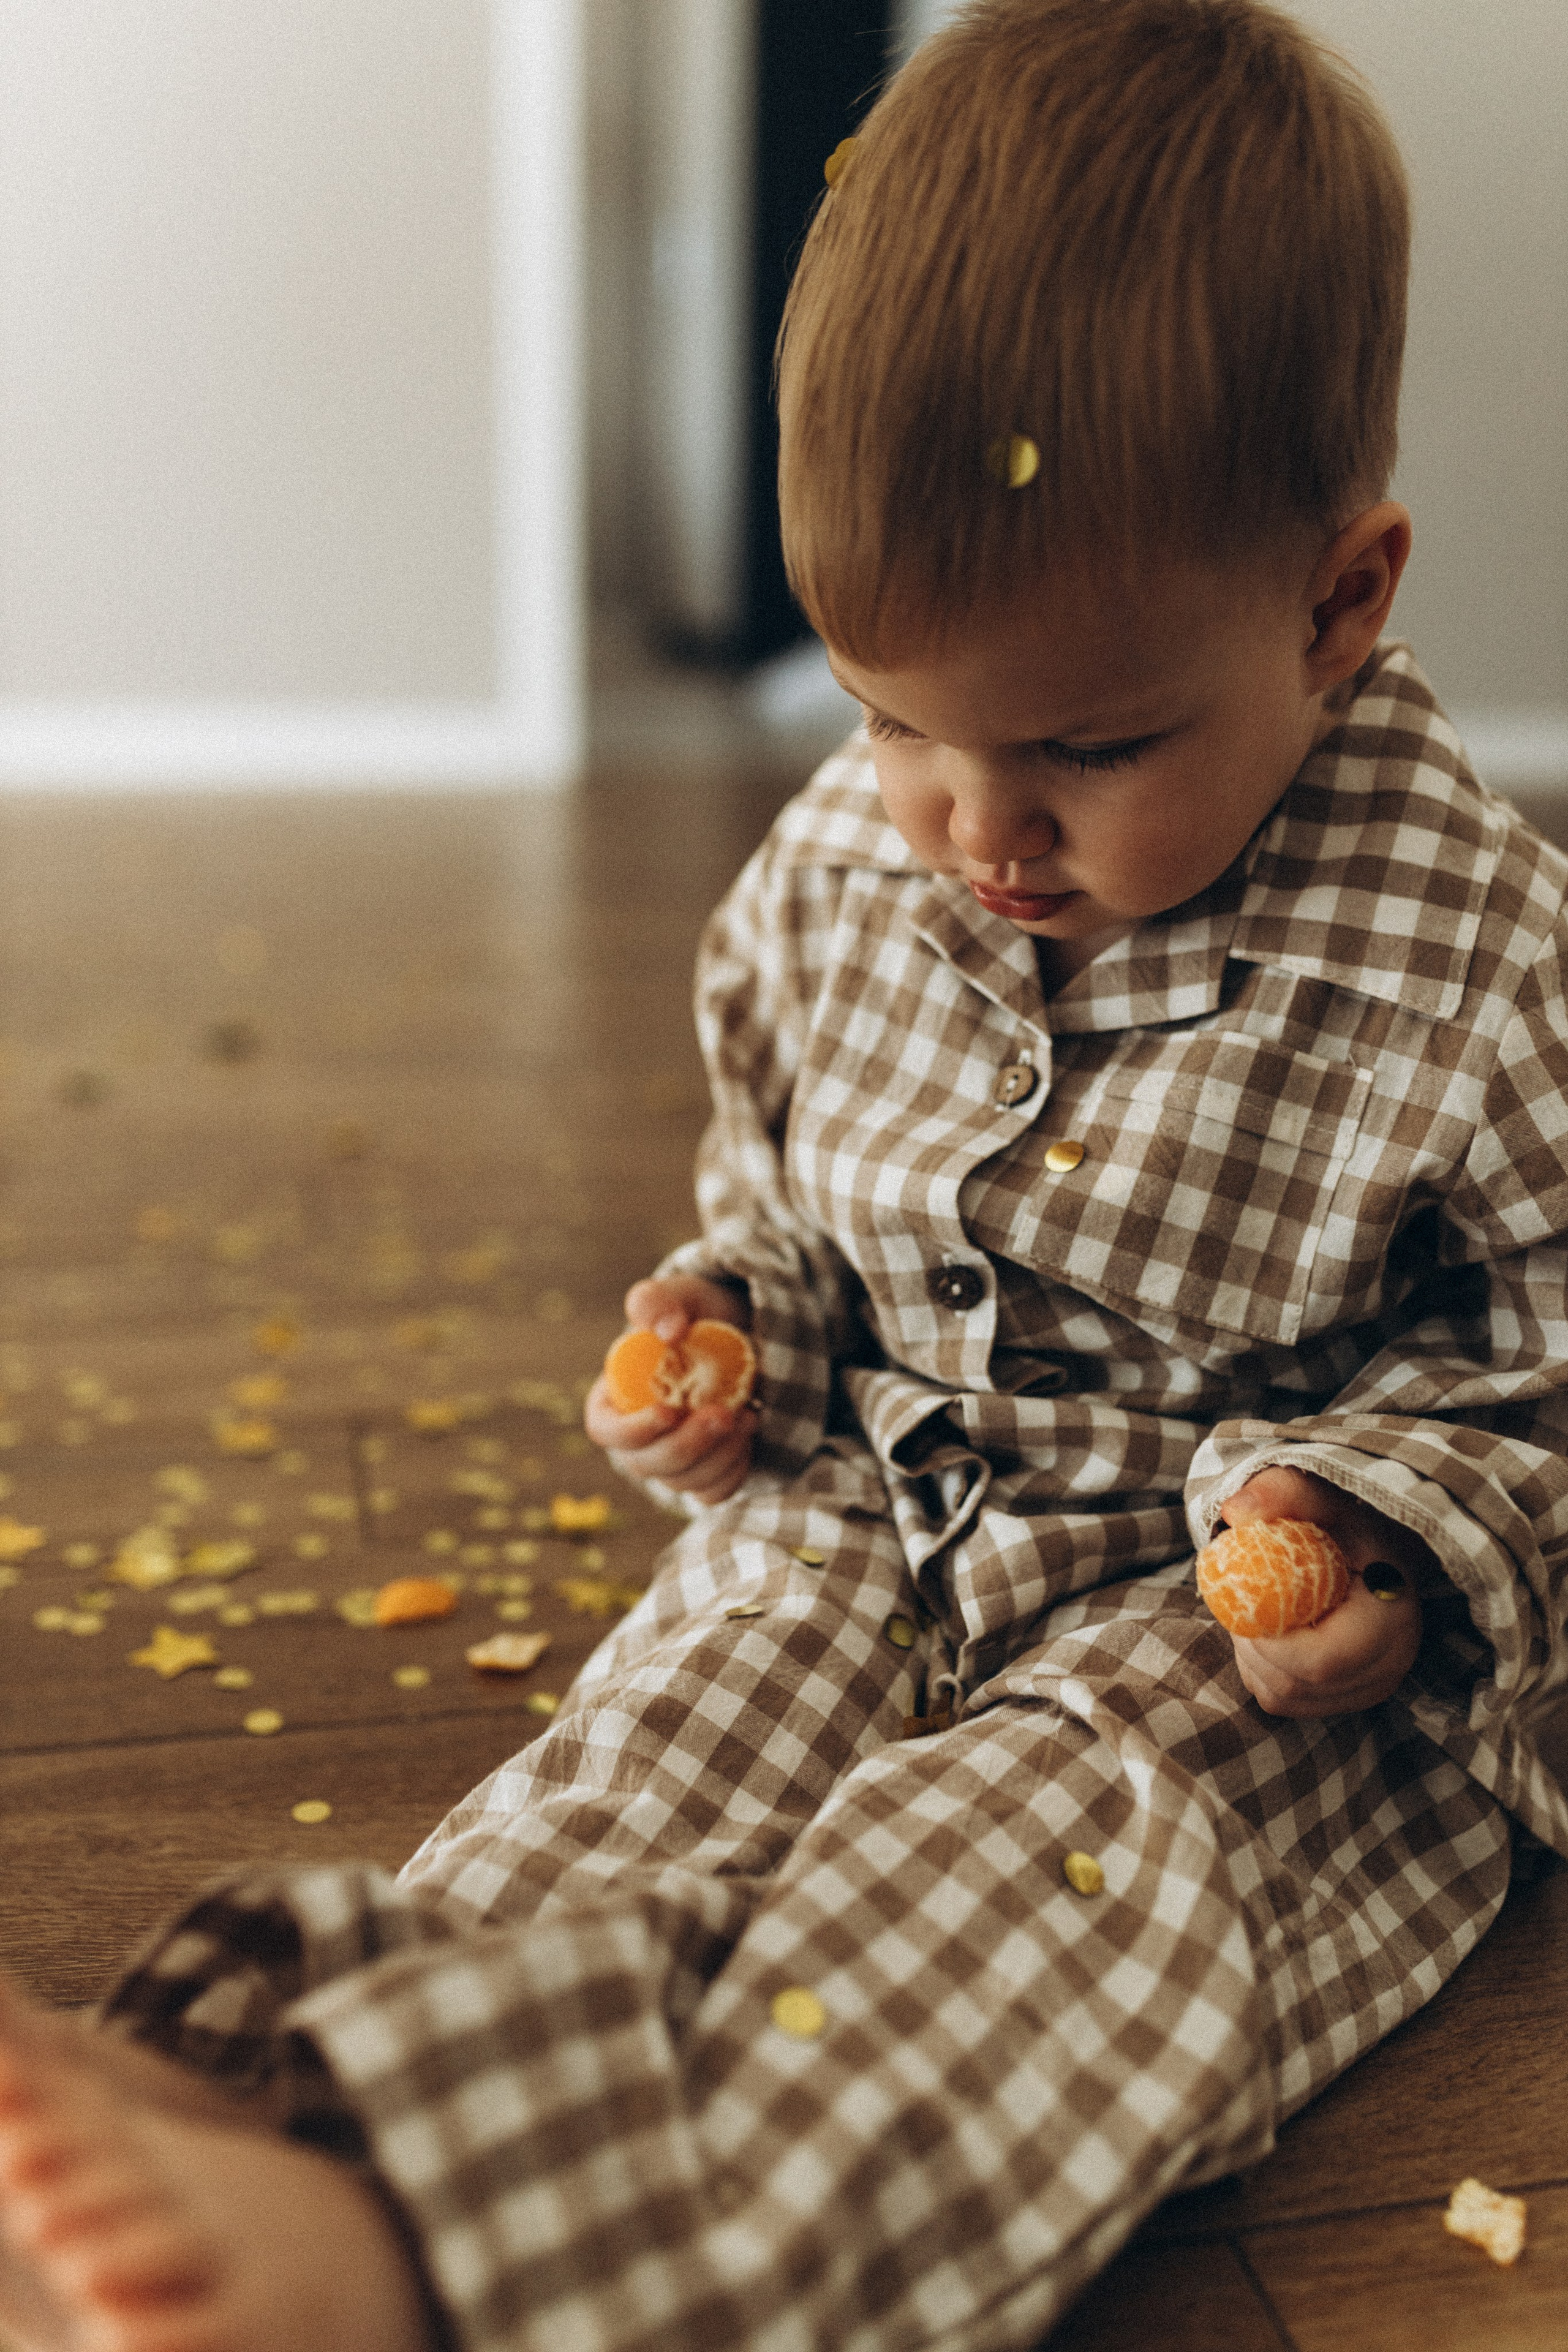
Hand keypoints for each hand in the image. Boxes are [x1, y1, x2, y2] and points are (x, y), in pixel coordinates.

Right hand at [583, 1274, 755, 1505]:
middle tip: (724, 1413)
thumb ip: (657, 1301)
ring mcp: (672, 1460)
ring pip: (684, 1481)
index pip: (605, 1430)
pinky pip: (713, 1491)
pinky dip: (734, 1470)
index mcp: (615, 1397)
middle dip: (688, 1444)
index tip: (668, 1411)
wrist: (742, 1335)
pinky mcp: (705, 1473)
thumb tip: (668, 1333)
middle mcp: (638, 1437)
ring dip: (718, 1454)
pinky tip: (749, 1434)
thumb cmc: (697, 1314)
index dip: (630, 1431)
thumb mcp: (678, 1294)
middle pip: (647, 1464)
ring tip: (748, 1414)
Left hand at [1217, 1466, 1431, 1717]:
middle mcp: (1389, 1665)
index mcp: (1393, 1618)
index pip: (1322, 1661)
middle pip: (1296, 1684)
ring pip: (1283, 1695)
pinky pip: (1282, 1699)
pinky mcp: (1342, 1699)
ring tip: (1257, 1609)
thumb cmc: (1340, 1521)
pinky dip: (1258, 1668)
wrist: (1364, 1548)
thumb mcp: (1317, 1496)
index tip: (1244, 1601)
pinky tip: (1269, 1631)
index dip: (1270, 1641)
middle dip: (1252, 1645)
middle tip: (1240, 1601)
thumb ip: (1281, 1494)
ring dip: (1251, 1655)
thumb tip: (1236, 1512)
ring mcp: (1367, 1689)